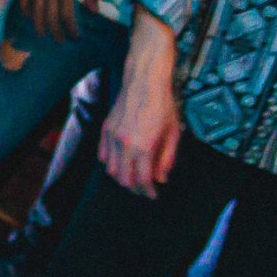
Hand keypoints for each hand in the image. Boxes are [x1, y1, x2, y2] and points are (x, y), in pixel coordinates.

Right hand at [19, 0, 88, 41]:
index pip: (68, 18)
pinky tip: (28, 16)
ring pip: (36, 12)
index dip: (72, 30)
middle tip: (62, 40)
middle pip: (50, 19)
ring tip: (45, 34)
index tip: (77, 37)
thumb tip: (94, 11)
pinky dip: (25, 9)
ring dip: (40, 26)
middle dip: (56, 33)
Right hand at [99, 56, 181, 197]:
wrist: (144, 81)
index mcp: (143, 146)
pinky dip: (110, 164)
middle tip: (145, 190)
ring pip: (111, 169)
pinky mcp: (105, 129)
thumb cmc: (162, 104)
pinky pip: (103, 155)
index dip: (148, 191)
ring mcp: (112, 137)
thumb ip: (166, 158)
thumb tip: (161, 178)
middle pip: (124, 178)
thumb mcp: (173, 133)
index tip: (153, 195)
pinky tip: (121, 163)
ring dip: (122, 178)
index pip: (142, 179)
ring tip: (133, 178)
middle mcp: (124, 144)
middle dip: (135, 188)